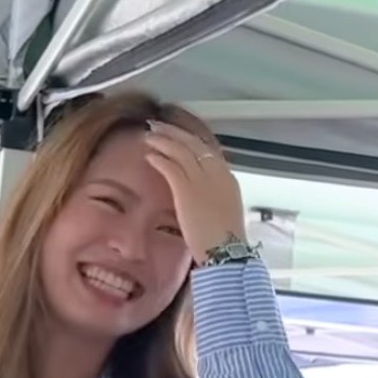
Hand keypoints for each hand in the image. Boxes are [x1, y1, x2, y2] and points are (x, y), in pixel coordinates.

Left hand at [143, 121, 246, 264]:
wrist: (226, 251)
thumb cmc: (224, 241)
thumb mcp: (224, 212)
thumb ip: (213, 198)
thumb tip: (202, 197)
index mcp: (227, 179)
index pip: (208, 151)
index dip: (191, 141)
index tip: (179, 135)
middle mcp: (216, 174)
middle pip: (194, 144)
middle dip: (175, 133)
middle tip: (158, 126)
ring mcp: (202, 180)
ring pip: (181, 151)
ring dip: (163, 140)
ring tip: (149, 136)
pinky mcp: (187, 190)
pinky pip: (171, 167)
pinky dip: (160, 158)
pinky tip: (150, 156)